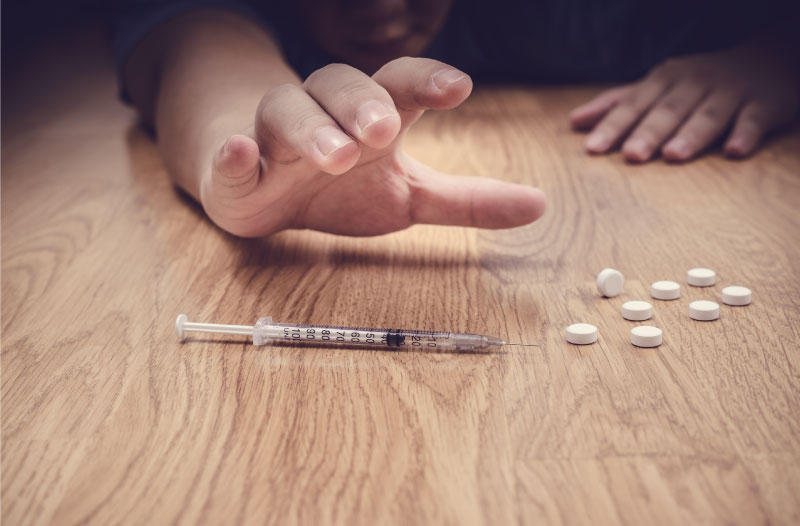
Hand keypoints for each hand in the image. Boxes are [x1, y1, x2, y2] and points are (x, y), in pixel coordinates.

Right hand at [200, 58, 545, 236]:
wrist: (267, 198)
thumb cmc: (342, 190)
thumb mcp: (410, 197)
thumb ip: (467, 201)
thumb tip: (540, 205)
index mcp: (370, 117)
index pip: (399, 83)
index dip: (426, 80)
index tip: (459, 87)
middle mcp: (323, 114)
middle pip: (339, 86)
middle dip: (363, 103)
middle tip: (386, 130)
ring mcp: (275, 137)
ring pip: (287, 111)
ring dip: (311, 127)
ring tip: (336, 153)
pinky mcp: (235, 168)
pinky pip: (230, 154)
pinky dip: (234, 152)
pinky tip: (241, 151)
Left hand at [570, 45, 798, 161]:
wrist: (768, 60)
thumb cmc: (699, 83)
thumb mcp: (656, 87)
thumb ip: (617, 104)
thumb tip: (574, 121)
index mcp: (664, 81)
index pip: (633, 106)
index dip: (613, 127)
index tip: (592, 149)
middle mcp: (694, 84)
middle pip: (668, 111)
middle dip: (649, 132)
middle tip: (632, 156)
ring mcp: (730, 93)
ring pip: (708, 115)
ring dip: (691, 135)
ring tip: (673, 155)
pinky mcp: (763, 104)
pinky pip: (753, 120)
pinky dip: (745, 134)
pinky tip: (734, 151)